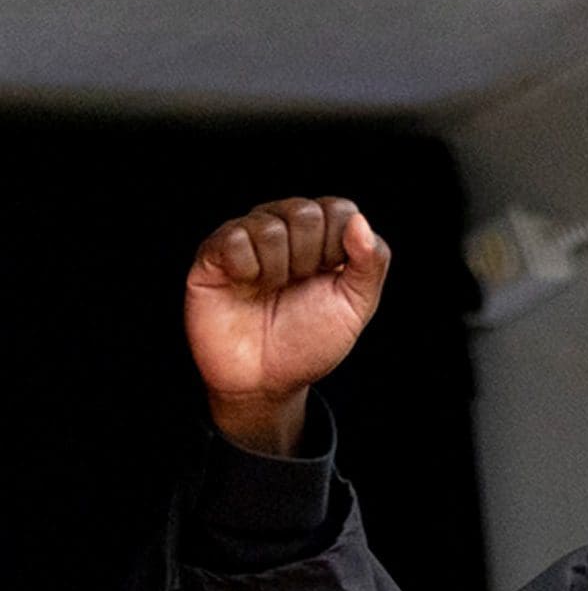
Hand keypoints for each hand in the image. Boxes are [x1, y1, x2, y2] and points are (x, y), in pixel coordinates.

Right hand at [185, 197, 390, 454]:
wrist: (266, 380)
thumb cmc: (309, 342)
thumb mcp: (355, 308)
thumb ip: (371, 264)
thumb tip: (361, 221)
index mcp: (320, 236)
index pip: (339, 210)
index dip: (340, 248)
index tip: (329, 279)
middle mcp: (283, 227)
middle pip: (306, 213)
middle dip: (309, 262)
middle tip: (296, 288)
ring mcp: (247, 236)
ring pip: (271, 227)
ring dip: (278, 271)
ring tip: (270, 291)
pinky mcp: (213, 252)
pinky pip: (235, 239)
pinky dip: (248, 271)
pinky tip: (245, 288)